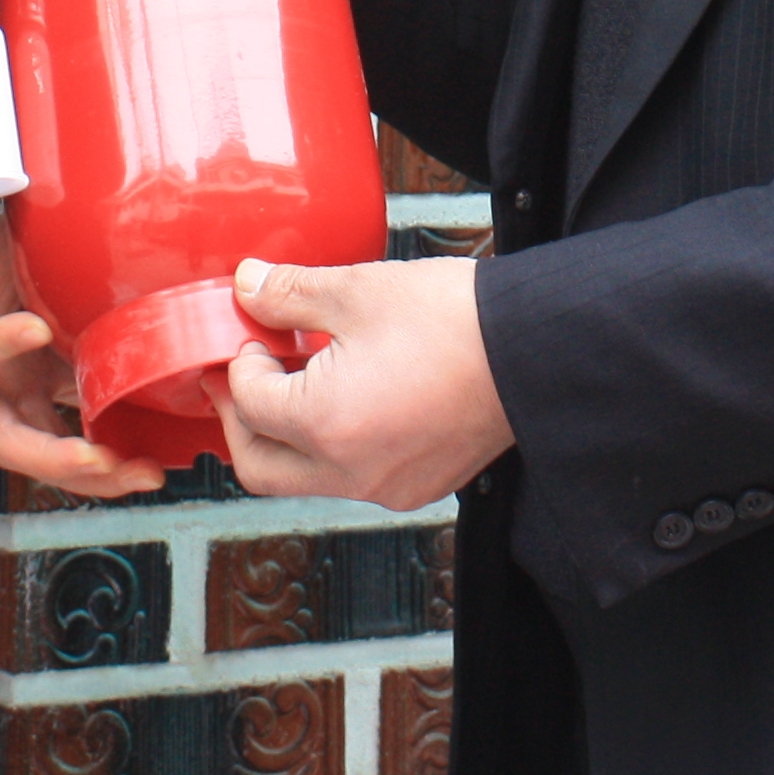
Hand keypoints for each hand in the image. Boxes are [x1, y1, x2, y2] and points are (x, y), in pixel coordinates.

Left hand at [0, 207, 163, 498]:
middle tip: (147, 473)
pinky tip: (31, 331)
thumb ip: (77, 282)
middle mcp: (0, 394)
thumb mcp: (32, 272)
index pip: (84, 425)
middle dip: (102, 474)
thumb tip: (142, 262)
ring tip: (100, 454)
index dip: (124, 444)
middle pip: (53, 455)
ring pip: (10, 442)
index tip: (170, 449)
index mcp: (31, 378)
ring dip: (55, 455)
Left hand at [209, 255, 513, 509]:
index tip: (252, 331)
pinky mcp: (419, 487)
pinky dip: (333, 444)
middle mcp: (351, 473)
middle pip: (259, 466)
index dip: (239, 361)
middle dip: (241, 417)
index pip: (249, 403)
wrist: (535, 349)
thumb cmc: (453, 319)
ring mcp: (388, 487)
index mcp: (326, 425)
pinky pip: (352, 477)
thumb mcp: (357, 291)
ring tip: (301, 375)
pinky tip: (348, 394)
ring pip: (306, 477)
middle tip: (243, 372)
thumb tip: (248, 286)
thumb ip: (289, 293)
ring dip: (288, 433)